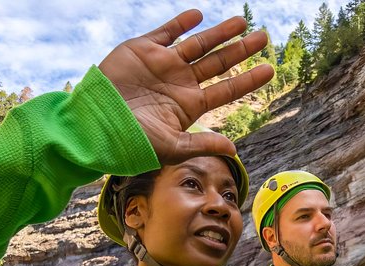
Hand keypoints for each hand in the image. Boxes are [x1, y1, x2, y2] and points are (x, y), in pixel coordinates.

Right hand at [98, 10, 274, 163]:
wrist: (95, 124)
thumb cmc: (132, 142)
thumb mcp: (172, 147)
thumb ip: (203, 144)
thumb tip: (234, 150)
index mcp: (189, 105)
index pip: (226, 90)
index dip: (248, 80)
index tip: (269, 70)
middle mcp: (180, 82)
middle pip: (218, 63)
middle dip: (241, 50)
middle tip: (263, 37)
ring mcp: (163, 64)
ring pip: (198, 44)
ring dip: (220, 33)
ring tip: (241, 22)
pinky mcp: (143, 49)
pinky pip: (166, 32)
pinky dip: (182, 23)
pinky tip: (199, 16)